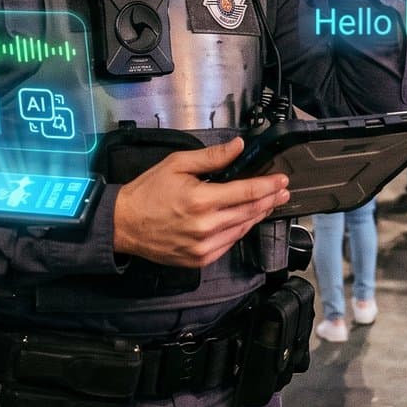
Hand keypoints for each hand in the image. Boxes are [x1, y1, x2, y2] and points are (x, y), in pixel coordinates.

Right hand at [112, 138, 290, 267]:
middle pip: (249, 212)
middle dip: (269, 200)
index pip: (247, 192)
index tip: (282, 181)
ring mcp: (203, 246)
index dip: (268, 186)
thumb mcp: (177, 164)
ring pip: (242, 230)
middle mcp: (206, 226)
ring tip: (269, 204)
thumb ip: (211, 157)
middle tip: (283, 192)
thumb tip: (238, 147)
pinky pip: (228, 245)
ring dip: (257, 216)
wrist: (123, 224)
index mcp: (201, 200)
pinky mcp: (199, 259)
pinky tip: (245, 221)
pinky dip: (239, 231)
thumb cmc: (148, 192)